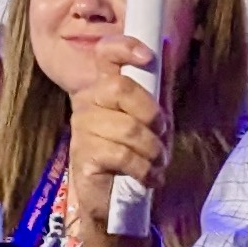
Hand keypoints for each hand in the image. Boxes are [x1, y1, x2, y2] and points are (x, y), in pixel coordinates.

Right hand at [59, 36, 170, 246]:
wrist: (119, 202)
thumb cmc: (136, 154)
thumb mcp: (155, 117)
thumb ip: (159, 82)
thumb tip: (164, 43)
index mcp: (104, 88)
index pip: (105, 54)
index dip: (125, 48)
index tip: (147, 58)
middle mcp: (88, 104)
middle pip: (120, 89)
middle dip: (151, 113)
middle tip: (161, 133)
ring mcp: (82, 131)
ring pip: (127, 128)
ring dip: (153, 150)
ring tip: (157, 162)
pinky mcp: (84, 158)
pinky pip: (122, 155)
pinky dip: (144, 169)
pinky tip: (148, 177)